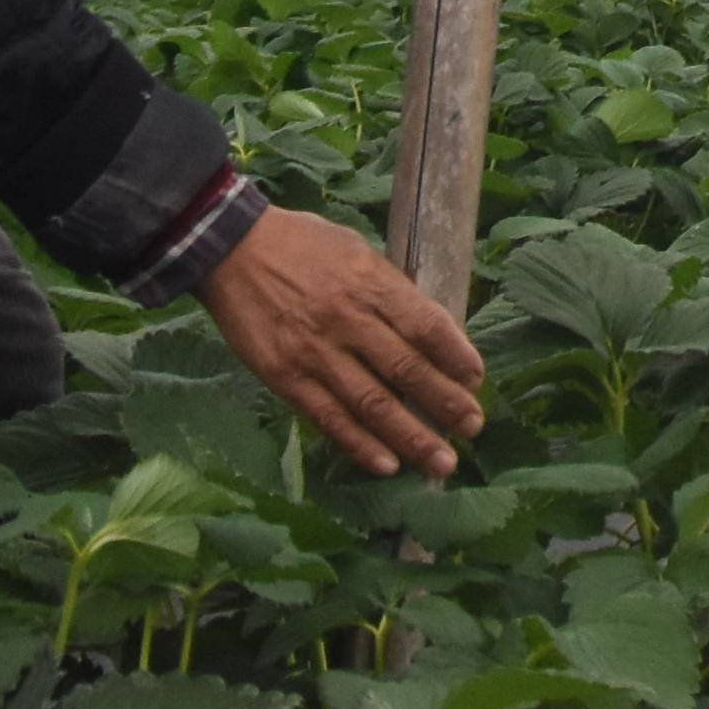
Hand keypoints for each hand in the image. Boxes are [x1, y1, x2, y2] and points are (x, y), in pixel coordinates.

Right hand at [194, 208, 487, 478]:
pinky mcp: (285, 377)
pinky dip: (360, 445)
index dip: (456, 356)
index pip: (426, 326)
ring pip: (373, 403)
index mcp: (369, 282)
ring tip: (442, 463)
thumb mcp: (355, 250)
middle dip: (445, 404)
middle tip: (473, 427)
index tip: (476, 380)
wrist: (232, 248)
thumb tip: (429, 331)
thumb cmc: (301, 244)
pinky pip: (329, 418)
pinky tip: (387, 464)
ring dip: (411, 438)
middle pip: (407, 369)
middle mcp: (347, 319)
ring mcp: (315, 352)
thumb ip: (389, 291)